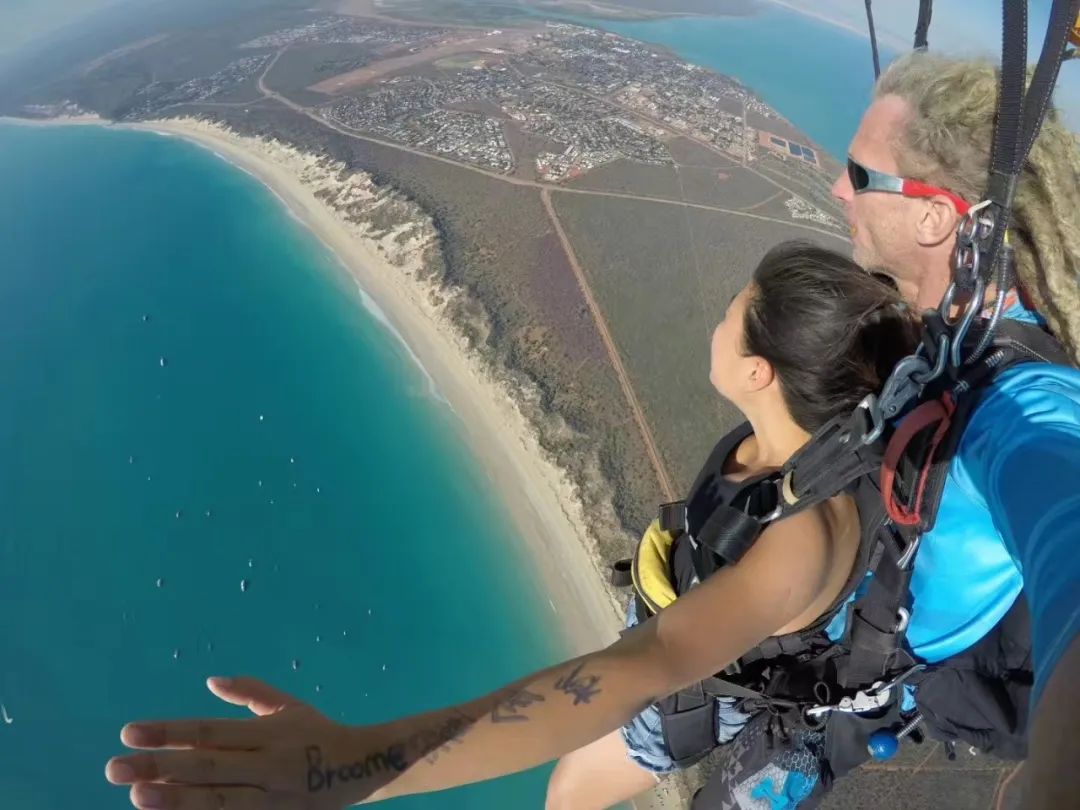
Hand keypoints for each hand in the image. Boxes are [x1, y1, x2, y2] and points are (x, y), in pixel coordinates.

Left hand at [105, 677, 375, 809]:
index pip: (209, 731)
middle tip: (113, 767)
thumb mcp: (289, 706)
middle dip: (160, 766)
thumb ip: (250, 693)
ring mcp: (271, 798)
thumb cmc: (319, 733)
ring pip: (218, 801)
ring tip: (136, 795)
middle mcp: (267, 764)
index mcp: (267, 732)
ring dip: (175, 800)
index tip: (129, 732)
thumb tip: (211, 681)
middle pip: (207, 766)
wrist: (366, 768)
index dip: (170, 731)